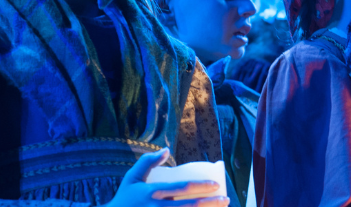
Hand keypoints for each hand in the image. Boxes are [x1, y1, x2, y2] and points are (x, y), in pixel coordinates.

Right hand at [104, 149, 228, 206]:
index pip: (182, 188)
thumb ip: (147, 162)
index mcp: (152, 192)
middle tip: (225, 199)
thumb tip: (166, 150)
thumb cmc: (124, 199)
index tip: (216, 185)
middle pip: (190, 206)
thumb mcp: (132, 178)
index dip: (202, 186)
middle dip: (211, 202)